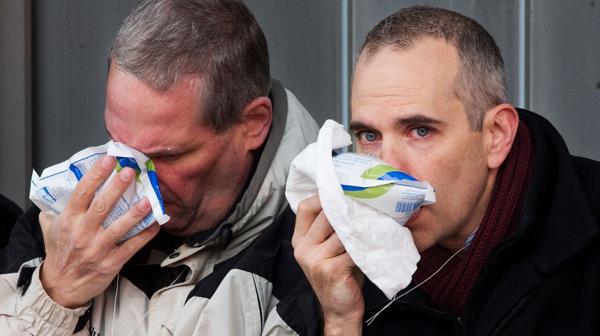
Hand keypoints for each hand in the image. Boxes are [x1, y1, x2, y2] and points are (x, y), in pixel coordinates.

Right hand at [39, 155, 159, 308]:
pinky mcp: (112, 262)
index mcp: (68, 221)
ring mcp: (98, 248)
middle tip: (130, 171)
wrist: (61, 288)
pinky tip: (156, 223)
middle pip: (102, 205)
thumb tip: (57, 189)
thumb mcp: (50, 230)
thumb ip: (54, 210)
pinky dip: (145, 234)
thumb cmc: (59, 256)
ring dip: (136, 211)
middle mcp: (83, 233)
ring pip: (120, 226)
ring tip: (149, 198)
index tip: (108, 160)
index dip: (96, 175)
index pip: (82, 193)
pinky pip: (132, 246)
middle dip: (117, 186)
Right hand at [292, 195, 363, 335]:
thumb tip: (352, 200)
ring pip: (340, 231)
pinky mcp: (330, 269)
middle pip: (324, 216)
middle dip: (346, 209)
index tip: (342, 191)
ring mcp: (315, 259)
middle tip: (365, 200)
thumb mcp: (329, 248)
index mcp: (300, 239)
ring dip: (359, 226)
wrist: (340, 308)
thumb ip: (333, 227)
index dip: (323, 197)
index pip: (305, 208)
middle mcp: (303, 248)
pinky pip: (351, 248)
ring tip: (374, 219)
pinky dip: (365, 243)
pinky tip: (374, 240)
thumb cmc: (339, 274)